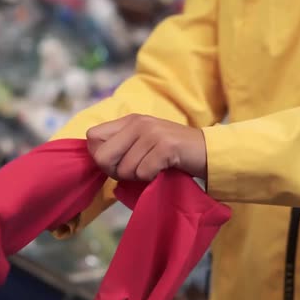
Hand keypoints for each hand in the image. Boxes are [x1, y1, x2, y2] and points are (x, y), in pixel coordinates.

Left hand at [86, 114, 206, 180]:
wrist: (207, 152)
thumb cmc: (172, 153)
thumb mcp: (143, 142)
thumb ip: (120, 146)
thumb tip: (96, 159)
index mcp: (129, 120)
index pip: (92, 136)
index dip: (99, 156)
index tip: (116, 163)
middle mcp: (138, 123)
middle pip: (102, 156)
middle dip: (114, 171)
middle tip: (134, 171)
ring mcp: (152, 133)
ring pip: (124, 169)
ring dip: (137, 177)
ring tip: (153, 168)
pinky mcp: (165, 146)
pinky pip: (143, 173)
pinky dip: (151, 178)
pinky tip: (162, 170)